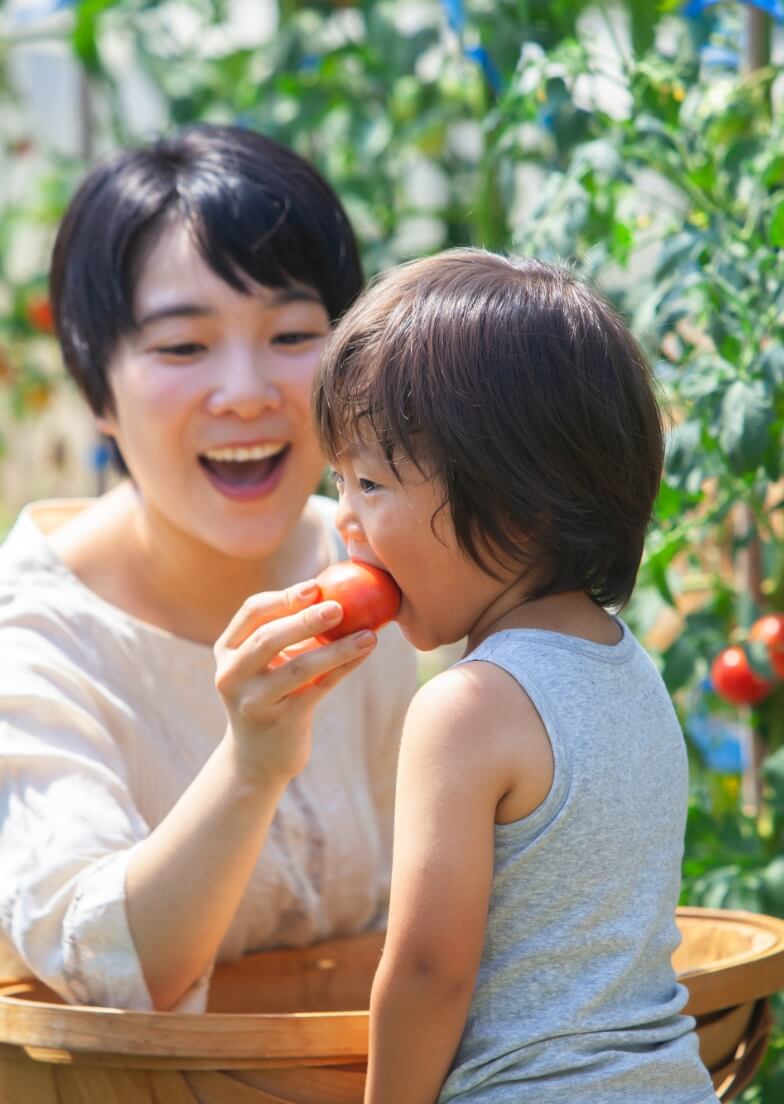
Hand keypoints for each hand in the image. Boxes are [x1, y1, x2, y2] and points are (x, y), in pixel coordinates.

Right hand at [214, 581, 376, 782]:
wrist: (257, 758)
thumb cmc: (270, 694)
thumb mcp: (266, 663)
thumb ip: (287, 630)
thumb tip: (337, 589)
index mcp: (227, 650)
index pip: (251, 612)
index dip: (284, 597)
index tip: (316, 586)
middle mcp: (232, 675)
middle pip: (267, 637)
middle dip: (305, 619)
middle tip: (340, 606)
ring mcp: (253, 701)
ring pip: (298, 667)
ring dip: (337, 648)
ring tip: (368, 633)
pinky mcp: (280, 722)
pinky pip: (318, 688)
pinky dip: (343, 668)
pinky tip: (364, 652)